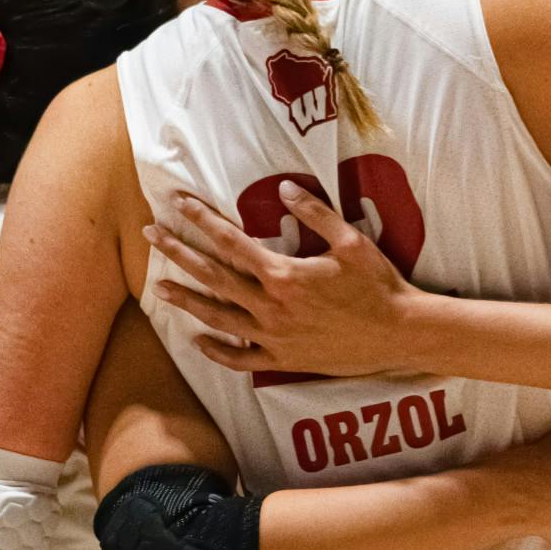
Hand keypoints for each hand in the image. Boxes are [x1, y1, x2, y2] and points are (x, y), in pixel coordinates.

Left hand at [147, 185, 416, 377]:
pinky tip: (198, 340)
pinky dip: (217, 350)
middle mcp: (271, 307)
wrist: (400, 334)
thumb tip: (284, 188)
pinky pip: (241, 359)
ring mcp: (274, 337)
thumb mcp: (351, 241)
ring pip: (218, 318)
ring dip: (186, 300)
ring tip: (159, 288)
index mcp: (283, 274)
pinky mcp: (284, 361)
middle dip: (179, 252)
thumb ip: (314, 213)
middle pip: (213, 276)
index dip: (201, 220)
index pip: (231, 241)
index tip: (178, 203)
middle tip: (151, 235)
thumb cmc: (378, 284)